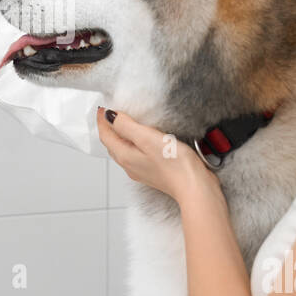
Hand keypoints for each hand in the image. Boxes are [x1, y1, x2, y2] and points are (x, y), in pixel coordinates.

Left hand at [97, 106, 219, 205]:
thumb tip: (110, 116)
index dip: (101, 120)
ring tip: (122, 123)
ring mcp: (140, 170)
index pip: (105, 135)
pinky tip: (140, 139)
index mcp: (124, 156)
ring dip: (119, 136)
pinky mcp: (153, 172)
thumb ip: (126, 126)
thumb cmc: (174, 164)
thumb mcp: (147, 138)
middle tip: (109, 113)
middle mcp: (129, 165)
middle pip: (112, 144)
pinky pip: (134, 155)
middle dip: (108, 128)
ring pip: (122, 150)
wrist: (194, 188)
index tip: (102, 107)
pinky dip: (131, 143)